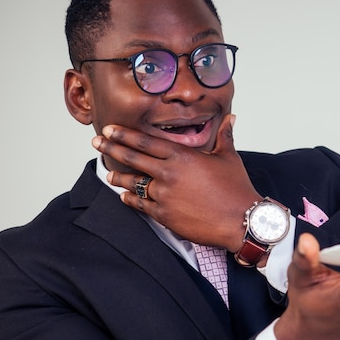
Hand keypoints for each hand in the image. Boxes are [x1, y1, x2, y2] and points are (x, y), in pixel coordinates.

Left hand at [91, 114, 261, 250]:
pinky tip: (123, 196)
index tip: (110, 129)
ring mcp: (165, 196)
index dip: (125, 135)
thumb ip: (224, 136)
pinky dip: (130, 199)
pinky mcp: (165, 215)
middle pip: (133, 158)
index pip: (146, 142)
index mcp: (183, 156)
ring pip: (133, 183)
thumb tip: (231, 119)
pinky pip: (141, 205)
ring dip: (119, 176)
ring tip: (108, 172)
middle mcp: (170, 174)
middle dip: (112, 148)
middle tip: (97, 141)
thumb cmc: (236, 189)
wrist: (241, 220)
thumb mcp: (229, 157)